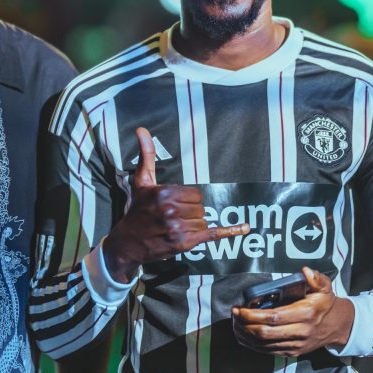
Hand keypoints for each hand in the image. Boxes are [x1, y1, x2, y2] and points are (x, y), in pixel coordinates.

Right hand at [103, 127, 249, 281]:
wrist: (128, 242)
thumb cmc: (137, 210)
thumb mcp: (141, 181)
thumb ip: (146, 155)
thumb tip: (141, 129)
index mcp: (164, 193)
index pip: (195, 194)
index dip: (187, 199)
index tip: (174, 204)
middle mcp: (171, 210)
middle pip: (200, 208)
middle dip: (190, 212)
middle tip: (174, 217)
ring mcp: (178, 228)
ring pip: (203, 222)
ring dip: (194, 225)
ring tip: (176, 227)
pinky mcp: (184, 243)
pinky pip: (212, 234)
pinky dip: (229, 231)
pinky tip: (245, 228)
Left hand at [231, 267, 354, 356]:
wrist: (336, 326)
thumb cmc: (325, 304)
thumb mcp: (324, 287)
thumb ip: (315, 278)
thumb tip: (305, 271)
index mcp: (305, 314)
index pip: (274, 317)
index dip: (254, 314)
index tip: (240, 308)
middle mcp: (300, 331)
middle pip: (266, 332)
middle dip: (245, 324)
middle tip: (234, 314)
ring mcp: (296, 344)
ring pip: (264, 344)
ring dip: (246, 335)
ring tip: (236, 323)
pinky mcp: (292, 352)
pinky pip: (268, 351)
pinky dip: (253, 344)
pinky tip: (244, 334)